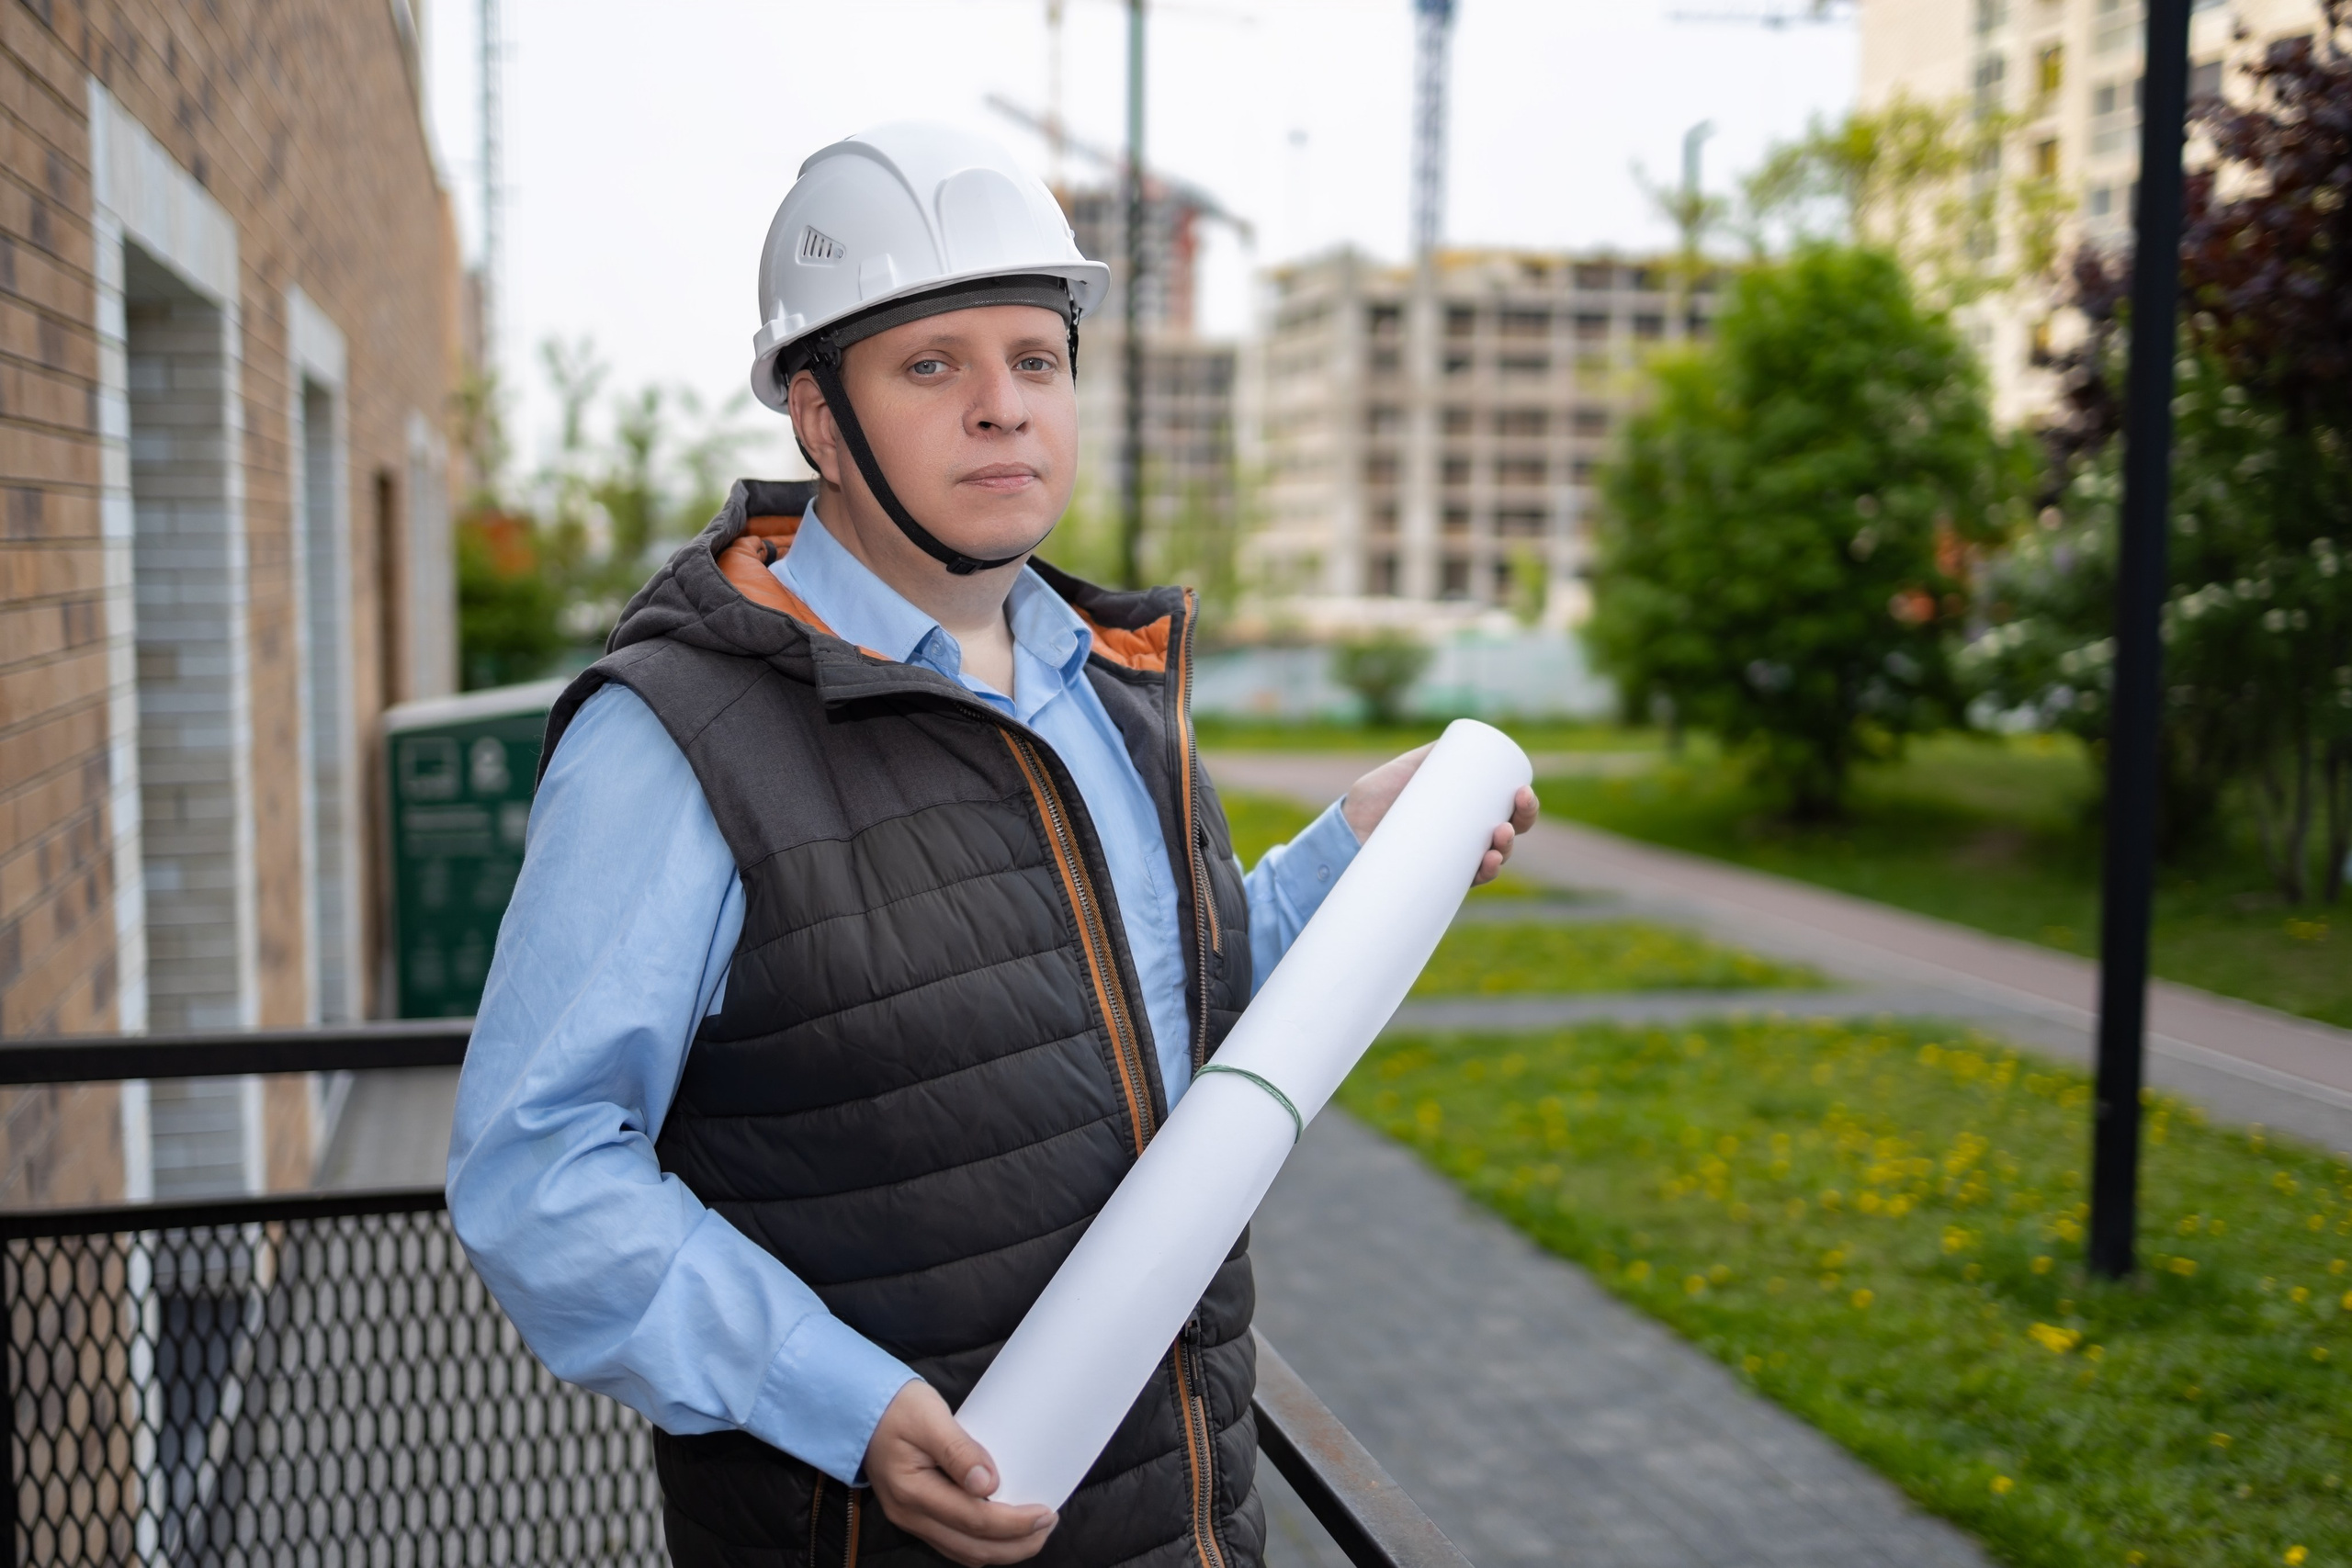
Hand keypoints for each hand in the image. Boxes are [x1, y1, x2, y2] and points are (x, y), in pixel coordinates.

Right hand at [863, 1382, 1056, 1565]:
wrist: (861, 1409)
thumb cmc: (897, 1408)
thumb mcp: (930, 1417)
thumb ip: (959, 1451)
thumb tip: (989, 1485)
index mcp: (913, 1491)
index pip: (974, 1520)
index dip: (1015, 1522)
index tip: (1045, 1512)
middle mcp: (910, 1515)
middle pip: (973, 1548)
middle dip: (1016, 1544)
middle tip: (1048, 1524)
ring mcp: (912, 1520)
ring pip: (965, 1552)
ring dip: (1003, 1548)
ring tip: (1034, 1531)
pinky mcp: (917, 1516)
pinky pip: (956, 1543)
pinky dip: (985, 1542)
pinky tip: (1004, 1529)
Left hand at [1342, 745, 1539, 886]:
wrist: (1346, 828)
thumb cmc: (1377, 797)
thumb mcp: (1407, 768)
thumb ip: (1432, 753)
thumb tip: (1464, 740)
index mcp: (1468, 811)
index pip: (1508, 810)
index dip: (1525, 805)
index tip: (1523, 791)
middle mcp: (1466, 838)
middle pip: (1508, 834)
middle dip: (1522, 825)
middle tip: (1513, 815)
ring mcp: (1452, 860)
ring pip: (1493, 858)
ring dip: (1505, 851)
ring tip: (1498, 837)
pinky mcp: (1435, 878)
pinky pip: (1467, 881)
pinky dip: (1483, 874)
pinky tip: (1488, 864)